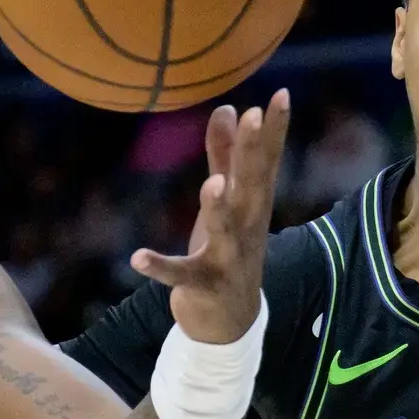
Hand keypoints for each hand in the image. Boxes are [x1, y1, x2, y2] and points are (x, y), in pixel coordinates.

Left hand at [133, 89, 291, 343]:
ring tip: (211, 184)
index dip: (274, 130)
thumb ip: (225, 155)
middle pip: (251, 186)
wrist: (229, 322)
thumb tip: (228, 108)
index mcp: (252, 205)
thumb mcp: (227, 202)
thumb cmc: (226, 251)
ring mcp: (228, 258)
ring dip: (218, 208)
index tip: (280, 95)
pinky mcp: (203, 286)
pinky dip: (161, 267)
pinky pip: (181, 275)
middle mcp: (247, 227)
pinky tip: (138, 258)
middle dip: (253, 152)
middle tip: (255, 116)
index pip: (265, 162)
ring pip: (225, 230)